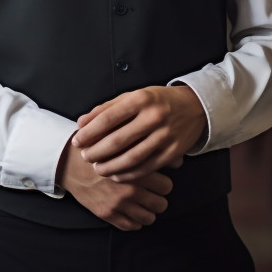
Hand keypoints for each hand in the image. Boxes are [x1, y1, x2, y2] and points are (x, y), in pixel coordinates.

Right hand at [57, 141, 173, 230]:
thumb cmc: (97, 148)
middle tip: (152, 192)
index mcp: (134, 170)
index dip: (164, 182)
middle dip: (158, 198)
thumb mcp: (122, 142)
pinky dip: (135, 221)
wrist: (68, 162)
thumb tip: (179, 159)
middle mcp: (128, 189)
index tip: (158, 180)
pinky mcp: (107, 214)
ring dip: (148, 211)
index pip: (167, 186)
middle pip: (161, 204)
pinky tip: (131, 211)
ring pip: (149, 218)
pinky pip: (132, 226)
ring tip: (143, 203)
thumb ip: (149, 148)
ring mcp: (118, 204)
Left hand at [70, 85, 205, 181]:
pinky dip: (129, 174)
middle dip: (97, 151)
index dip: (90, 132)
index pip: (108, 118)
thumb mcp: (132, 96)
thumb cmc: (157, 101)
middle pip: (118, 140)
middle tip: (84, 156)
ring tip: (97, 168)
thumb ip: (106, 108)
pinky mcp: (173, 152)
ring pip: (132, 158)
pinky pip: (147, 167)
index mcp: (140, 100)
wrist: (195, 107)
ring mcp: (165, 136)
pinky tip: (116, 175)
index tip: (77, 140)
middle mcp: (153, 117)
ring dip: (111, 166)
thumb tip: (81, 122)